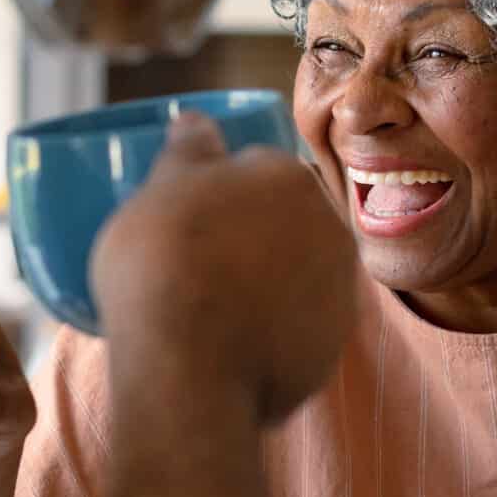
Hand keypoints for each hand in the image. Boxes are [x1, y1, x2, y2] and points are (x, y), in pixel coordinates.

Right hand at [88, 113, 359, 424]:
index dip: (219, 191)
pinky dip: (266, 331)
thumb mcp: (158, 190)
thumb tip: (196, 121)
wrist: (190, 375)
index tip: (187, 217)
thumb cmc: (164, 267)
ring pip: (291, 275)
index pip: (257, 169)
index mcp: (291, 176)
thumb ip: (187, 149)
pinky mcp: (329, 350)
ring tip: (205, 308)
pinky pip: (293, 327)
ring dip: (260, 282)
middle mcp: (331, 228)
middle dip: (247, 234)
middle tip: (192, 260)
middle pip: (281, 221)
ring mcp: (338, 293)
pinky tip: (225, 345)